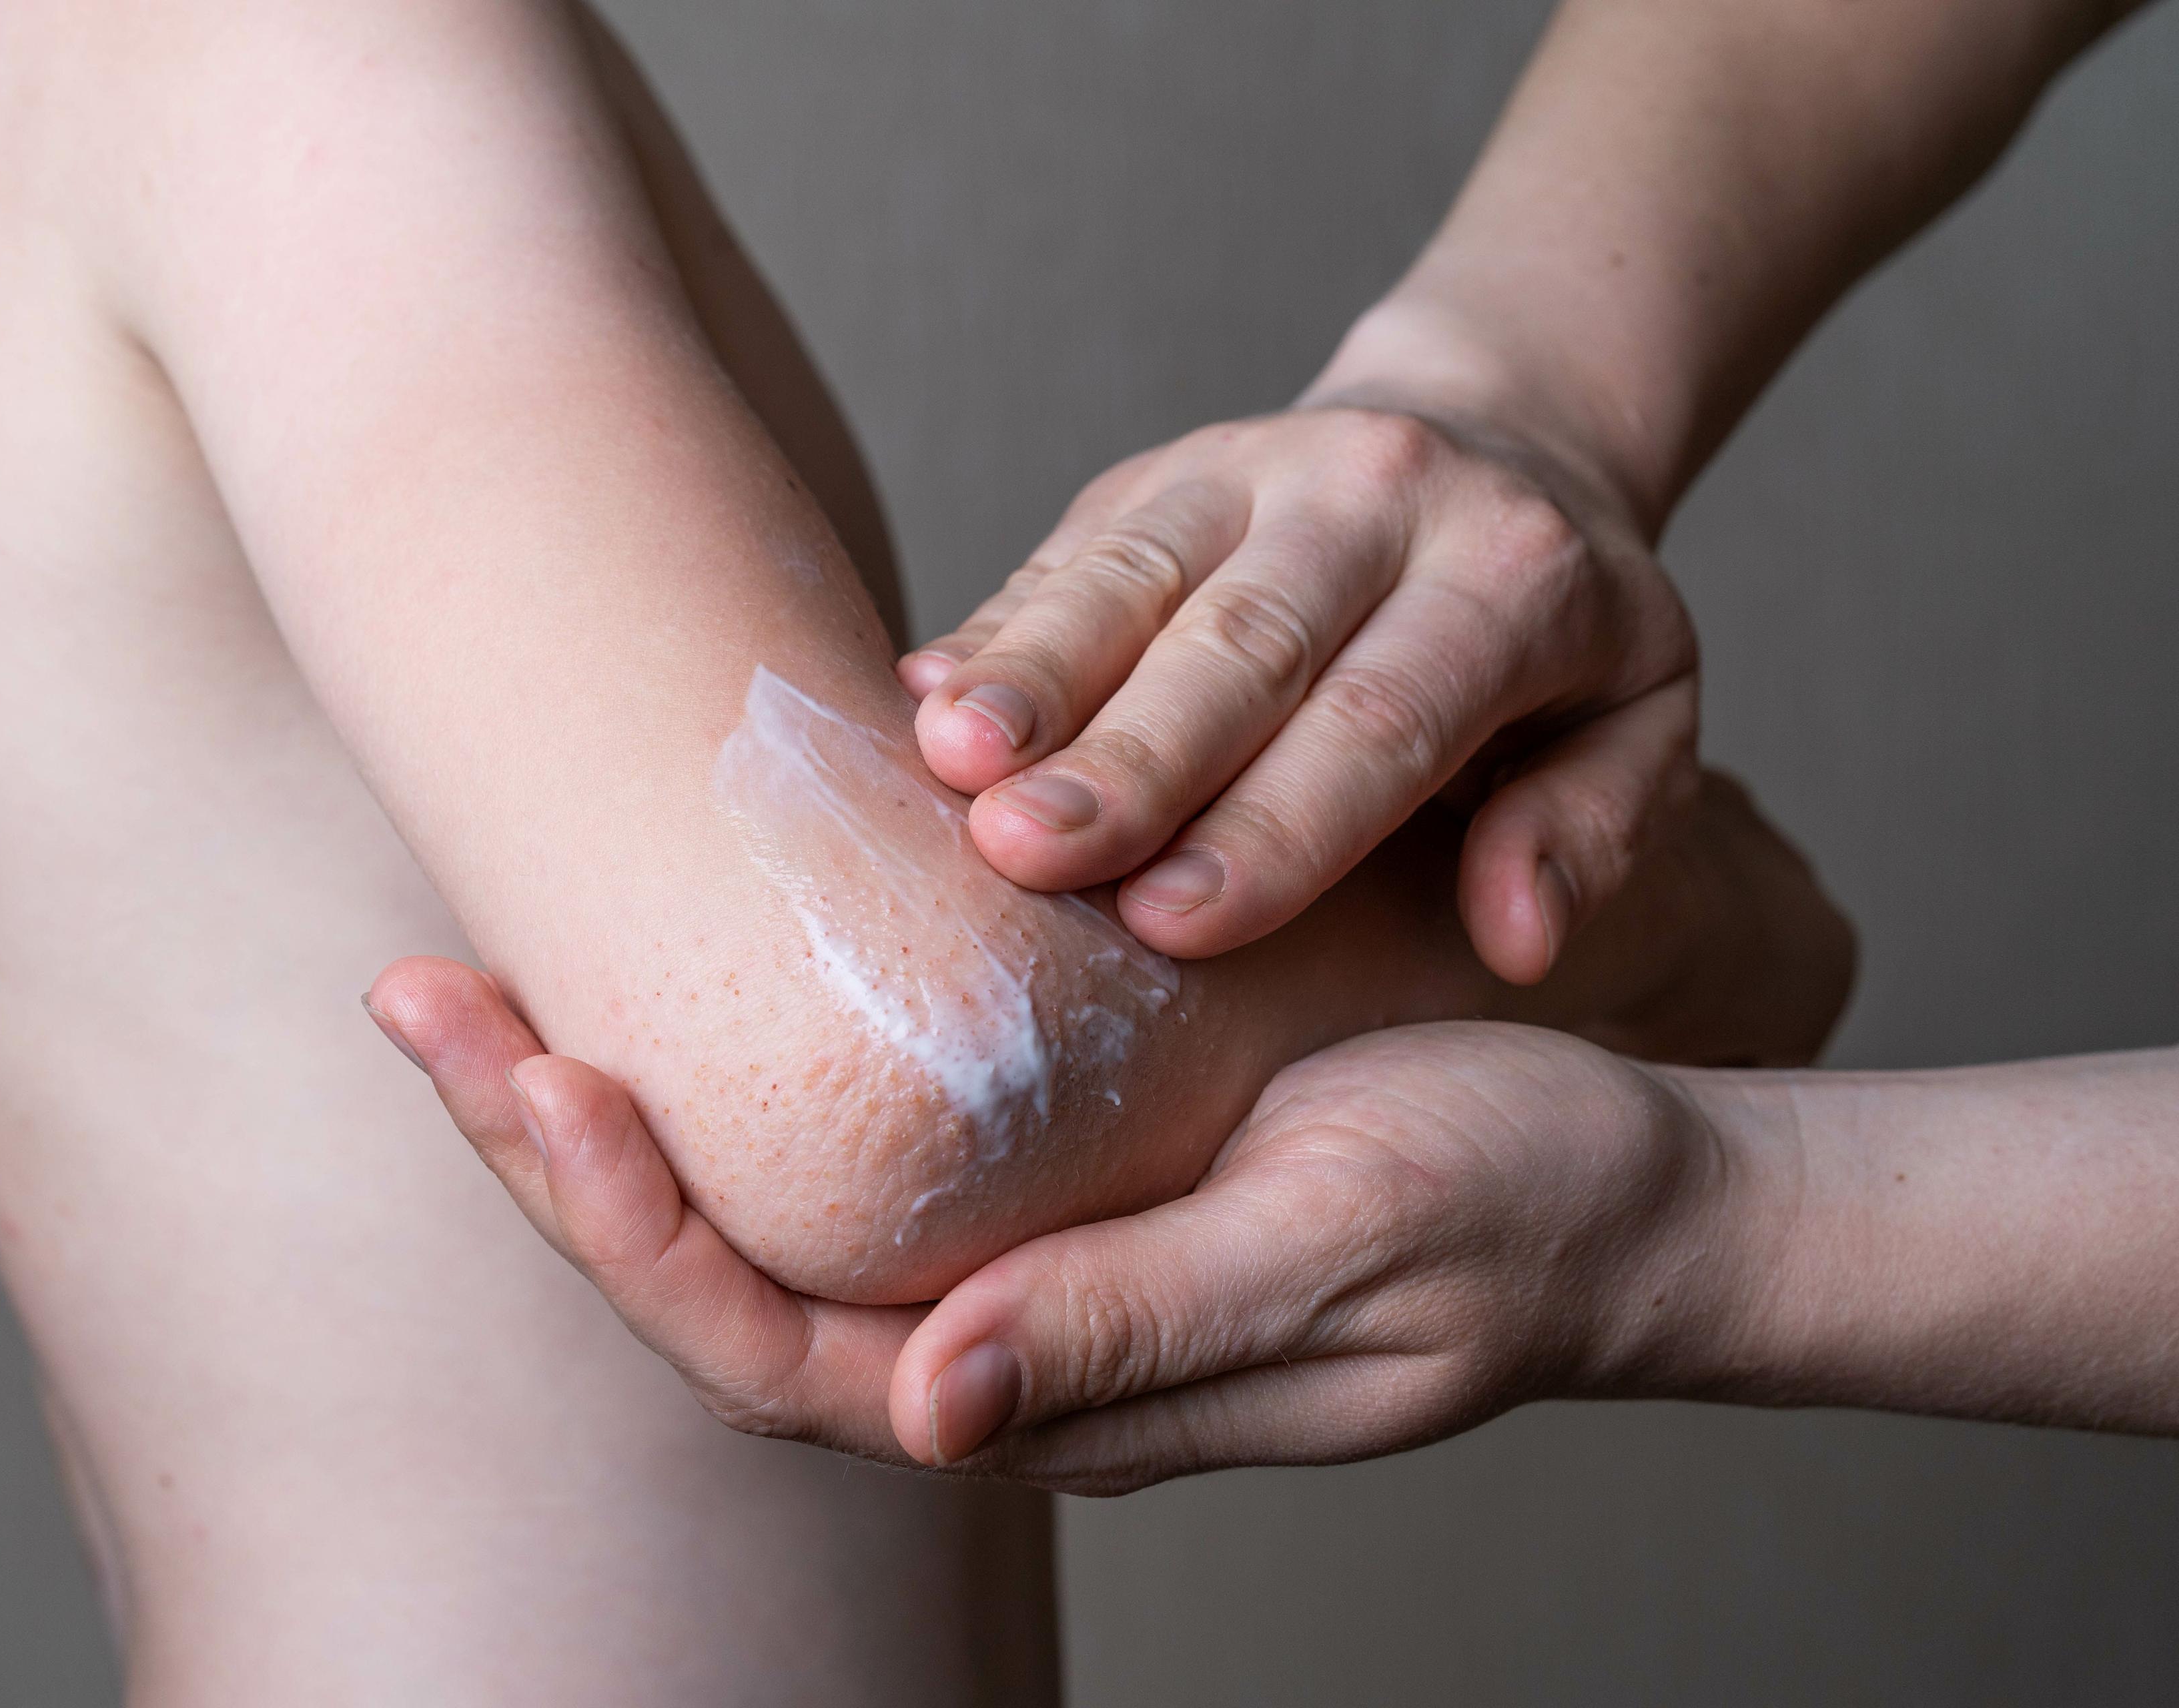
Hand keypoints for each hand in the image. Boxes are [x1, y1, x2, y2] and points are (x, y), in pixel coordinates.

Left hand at [369, 957, 1749, 1492]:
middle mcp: (993, 1350)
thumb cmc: (1509, 1207)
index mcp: (1043, 1391)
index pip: (768, 1351)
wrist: (1622, 1193)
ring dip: (607, 1112)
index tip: (534, 1073)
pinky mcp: (1039, 1192)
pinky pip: (837, 1161)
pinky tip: (674, 984)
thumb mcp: (1340, 1246)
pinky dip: (728, 1076)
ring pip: (752, 1225)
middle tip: (423, 996)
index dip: (626, 1231)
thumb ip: (1139, 1329)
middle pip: (711, 1290)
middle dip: (550, 1156)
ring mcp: (1006, 1273)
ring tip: (484, 981)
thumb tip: (928, 1405)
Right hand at [900, 402, 1697, 983]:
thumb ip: (1595, 829)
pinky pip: (1064, 550)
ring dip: (1031, 675)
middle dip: (1127, 754)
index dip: (1276, 821)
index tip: (1174, 920)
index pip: (1381, 713)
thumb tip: (1516, 941)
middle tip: (1026, 854)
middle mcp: (1375, 498)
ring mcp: (1249, 467)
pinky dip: (992, 627)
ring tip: (945, 762)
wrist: (1497, 433)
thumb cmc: (1558, 633)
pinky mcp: (1152, 472)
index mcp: (1512, 575)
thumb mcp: (1644, 720)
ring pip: (1131, 573)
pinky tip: (917, 699)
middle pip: (1239, 641)